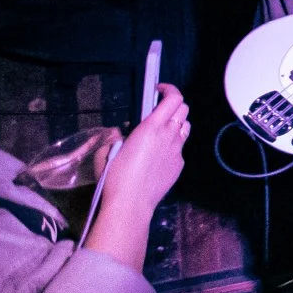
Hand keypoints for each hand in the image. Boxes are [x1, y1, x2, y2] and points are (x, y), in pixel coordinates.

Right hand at [101, 85, 189, 219]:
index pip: (173, 98)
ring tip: (161, 130)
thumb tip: (119, 133)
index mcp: (152, 127)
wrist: (131, 203)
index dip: (169, 89)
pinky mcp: (179, 165)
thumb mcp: (107, 150)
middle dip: (173, 105)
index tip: (159, 89)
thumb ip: (115, 136)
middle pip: (183, 109)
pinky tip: (157, 156)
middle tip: (158, 110)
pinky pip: (180, 148)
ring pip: (185, 127)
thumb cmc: (115, 176)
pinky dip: (172, 145)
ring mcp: (178, 151)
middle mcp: (170, 135)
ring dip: (176, 123)